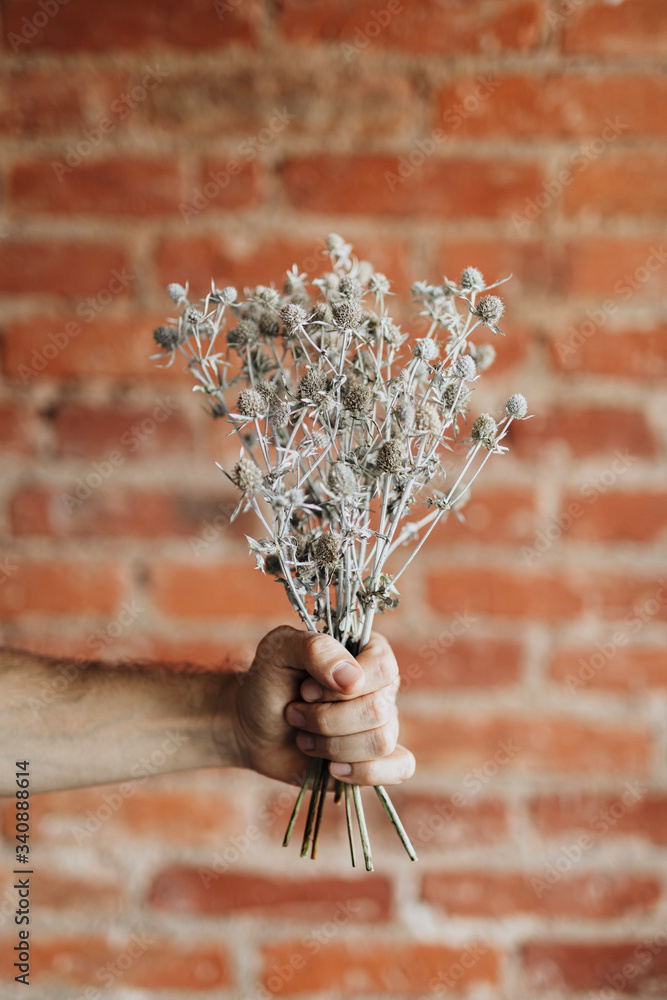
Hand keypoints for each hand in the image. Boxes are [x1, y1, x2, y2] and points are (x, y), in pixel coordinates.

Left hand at [230, 625, 414, 786]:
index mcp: (366, 652)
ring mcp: (382, 723)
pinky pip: (401, 767)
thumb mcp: (279, 650)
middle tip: (294, 713)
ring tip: (303, 737)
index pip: (382, 667)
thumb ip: (315, 649)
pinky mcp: (377, 758)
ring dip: (331, 744)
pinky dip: (365, 772)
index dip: (341, 687)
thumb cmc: (268, 681)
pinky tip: (333, 768)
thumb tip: (353, 679)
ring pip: (381, 742)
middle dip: (326, 719)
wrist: (252, 728)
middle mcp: (382, 687)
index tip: (305, 690)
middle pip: (378, 710)